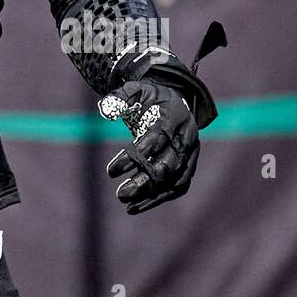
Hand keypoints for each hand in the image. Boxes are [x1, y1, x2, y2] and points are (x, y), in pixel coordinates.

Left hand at [99, 78, 199, 213]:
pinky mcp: (188, 167)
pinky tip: (135, 207)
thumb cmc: (150, 97)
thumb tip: (105, 110)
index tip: (112, 170)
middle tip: (121, 194)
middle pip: (169, 163)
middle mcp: (187, 137)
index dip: (137, 155)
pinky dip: (158, 199)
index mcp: (175, 116)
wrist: (174, 101)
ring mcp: (191, 154)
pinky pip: (177, 187)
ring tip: (127, 203)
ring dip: (152, 194)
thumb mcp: (134, 90)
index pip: (157, 138)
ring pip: (175, 180)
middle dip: (145, 180)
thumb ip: (119, 98)